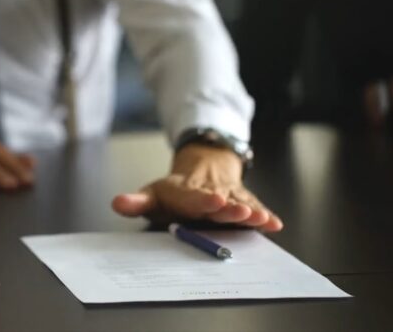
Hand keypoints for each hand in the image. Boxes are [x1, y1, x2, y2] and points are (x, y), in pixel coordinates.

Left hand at [111, 144, 282, 231]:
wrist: (204, 168)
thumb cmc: (174, 192)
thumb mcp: (152, 194)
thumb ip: (136, 203)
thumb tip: (117, 203)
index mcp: (186, 194)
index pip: (195, 197)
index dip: (204, 199)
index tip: (214, 199)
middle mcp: (210, 195)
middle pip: (221, 201)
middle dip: (230, 207)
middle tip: (241, 211)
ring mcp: (229, 198)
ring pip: (241, 203)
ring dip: (251, 211)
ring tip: (260, 218)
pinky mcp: (243, 202)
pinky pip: (255, 208)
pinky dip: (265, 215)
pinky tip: (275, 224)